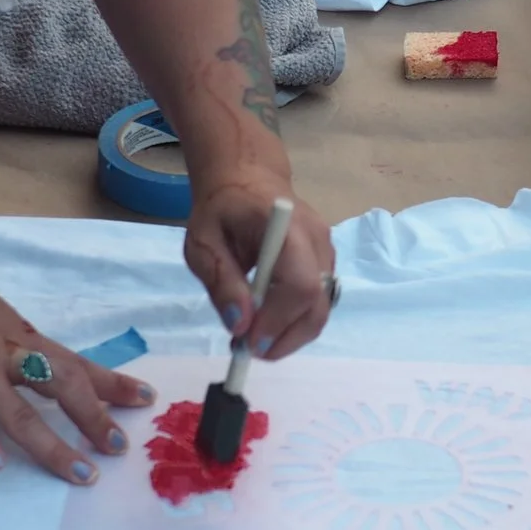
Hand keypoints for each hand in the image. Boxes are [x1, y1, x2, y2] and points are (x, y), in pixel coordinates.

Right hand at [0, 223, 154, 484]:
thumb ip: (1, 335)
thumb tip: (17, 355)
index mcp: (18, 335)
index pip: (74, 362)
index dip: (111, 382)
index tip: (145, 399)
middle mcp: (6, 352)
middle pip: (61, 385)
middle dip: (94, 418)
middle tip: (120, 448)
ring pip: (21, 411)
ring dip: (52, 445)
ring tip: (80, 473)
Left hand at [185, 163, 336, 359]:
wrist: (247, 178)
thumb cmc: (221, 208)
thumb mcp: (203, 243)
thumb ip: (221, 282)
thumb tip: (240, 325)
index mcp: (286, 228)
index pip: (299, 284)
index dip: (278, 321)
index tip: (248, 343)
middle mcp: (317, 240)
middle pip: (319, 304)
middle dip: (288, 338)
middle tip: (252, 352)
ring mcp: (327, 251)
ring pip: (321, 308)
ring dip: (291, 334)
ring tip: (256, 338)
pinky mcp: (326, 263)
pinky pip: (317, 302)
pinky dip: (295, 321)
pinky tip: (268, 323)